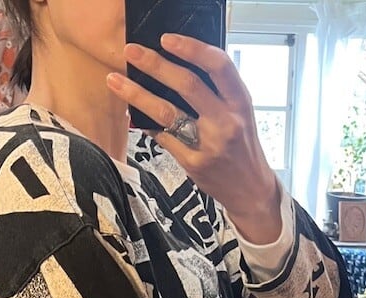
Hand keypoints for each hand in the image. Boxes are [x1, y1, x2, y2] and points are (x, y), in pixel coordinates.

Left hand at [107, 34, 282, 244]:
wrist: (250, 189)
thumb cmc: (242, 145)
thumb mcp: (241, 113)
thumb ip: (219, 91)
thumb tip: (181, 64)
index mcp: (240, 102)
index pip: (219, 65)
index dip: (192, 48)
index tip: (166, 39)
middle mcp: (226, 122)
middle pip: (187, 85)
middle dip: (155, 65)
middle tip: (131, 52)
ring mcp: (209, 145)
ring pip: (167, 113)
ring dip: (137, 94)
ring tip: (115, 81)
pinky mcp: (193, 164)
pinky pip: (164, 138)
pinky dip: (146, 123)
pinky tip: (133, 113)